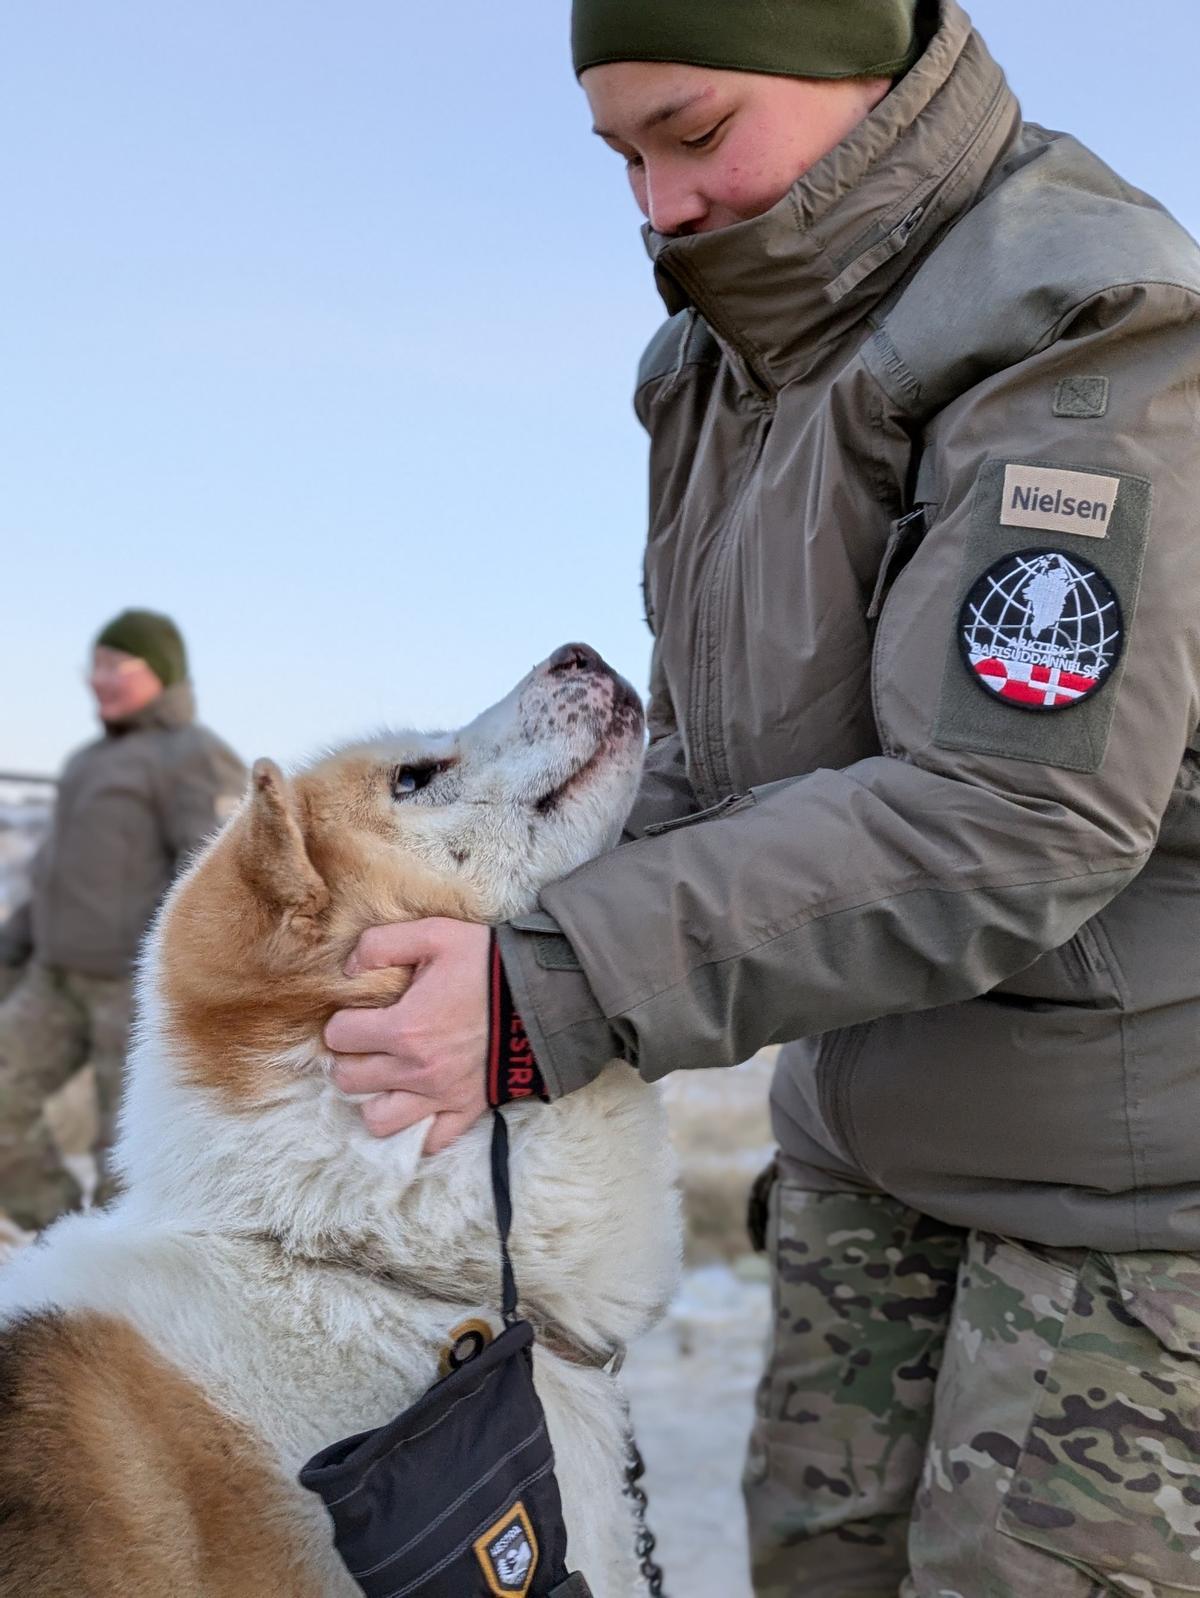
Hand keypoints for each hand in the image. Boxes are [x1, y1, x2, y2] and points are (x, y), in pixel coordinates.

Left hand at [324, 918, 490, 1153]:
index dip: (342, 1021)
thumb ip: (382, 943)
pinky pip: (431, 1141)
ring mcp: (441, 1096)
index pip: (339, 1036)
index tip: (358, 1014)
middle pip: (349, 1080)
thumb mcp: (435, 934)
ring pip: (379, 1121)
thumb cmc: (487, 963)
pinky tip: (418, 1106)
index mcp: (403, 1027)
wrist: (545, 995)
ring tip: (386, 1078)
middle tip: (367, 1044)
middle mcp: (416, 1069)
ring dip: (374, 1099)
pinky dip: (420, 1130)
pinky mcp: (467, 1110)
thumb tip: (349, 968)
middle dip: (350, 1059)